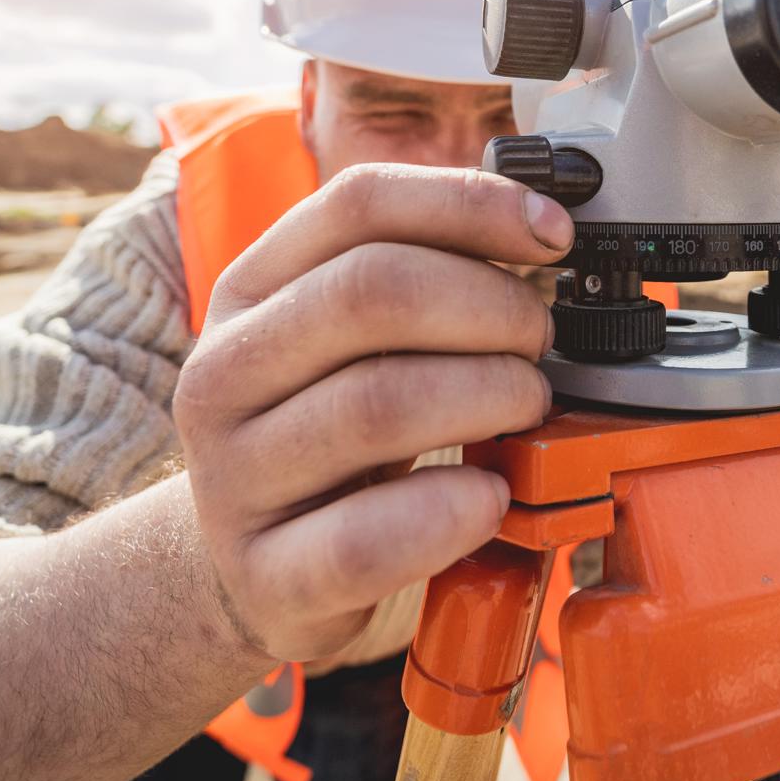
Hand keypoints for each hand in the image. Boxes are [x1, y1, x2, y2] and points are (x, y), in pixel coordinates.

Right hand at [173, 164, 571, 661]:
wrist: (252, 569)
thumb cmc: (330, 434)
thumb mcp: (349, 342)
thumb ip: (421, 276)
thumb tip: (544, 227)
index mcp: (251, 289)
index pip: (358, 204)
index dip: (472, 204)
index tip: (555, 235)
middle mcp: (224, 372)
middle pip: (370, 292)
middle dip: (490, 306)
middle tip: (540, 342)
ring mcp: (234, 479)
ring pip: (375, 405)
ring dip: (488, 395)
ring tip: (528, 409)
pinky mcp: (266, 576)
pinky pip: (364, 538)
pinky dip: (450, 512)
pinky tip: (492, 498)